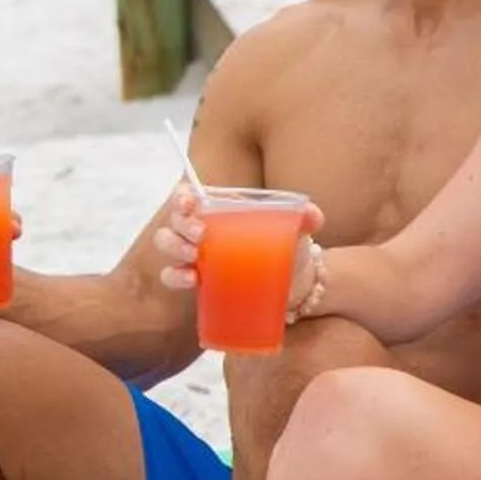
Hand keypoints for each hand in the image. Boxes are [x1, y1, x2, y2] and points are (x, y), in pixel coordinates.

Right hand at [151, 187, 327, 307]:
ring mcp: (195, 253)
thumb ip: (304, 218)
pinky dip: (175, 276)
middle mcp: (201, 227)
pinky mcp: (195, 279)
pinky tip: (191, 280)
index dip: (181, 197)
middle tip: (201, 235)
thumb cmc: (288, 248)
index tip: (189, 203)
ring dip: (174, 248)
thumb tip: (313, 216)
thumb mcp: (295, 230)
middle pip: (175, 219)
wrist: (292, 284)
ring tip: (193, 258)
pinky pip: (171, 274)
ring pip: (167, 242)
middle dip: (181, 225)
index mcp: (219, 208)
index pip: (189, 195)